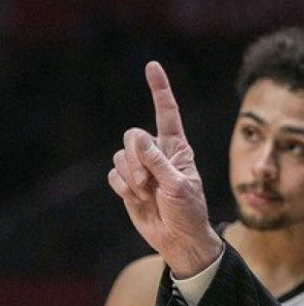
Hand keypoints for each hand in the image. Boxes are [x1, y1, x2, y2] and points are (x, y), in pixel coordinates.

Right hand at [108, 61, 221, 277]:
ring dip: (132, 178)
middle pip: (133, 135)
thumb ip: (158, 162)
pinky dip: (123, 189)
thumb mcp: (179, 186)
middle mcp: (158, 152)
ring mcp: (142, 168)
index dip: (159, 89)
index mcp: (177, 147)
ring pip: (120, 157)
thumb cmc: (189, 211)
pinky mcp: (128, 184)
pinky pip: (113, 176)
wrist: (180, 239)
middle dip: (137, 159)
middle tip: (151, 183)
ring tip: (149, 194)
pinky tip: (138, 199)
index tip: (152, 66)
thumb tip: (140, 138)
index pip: (167, 112)